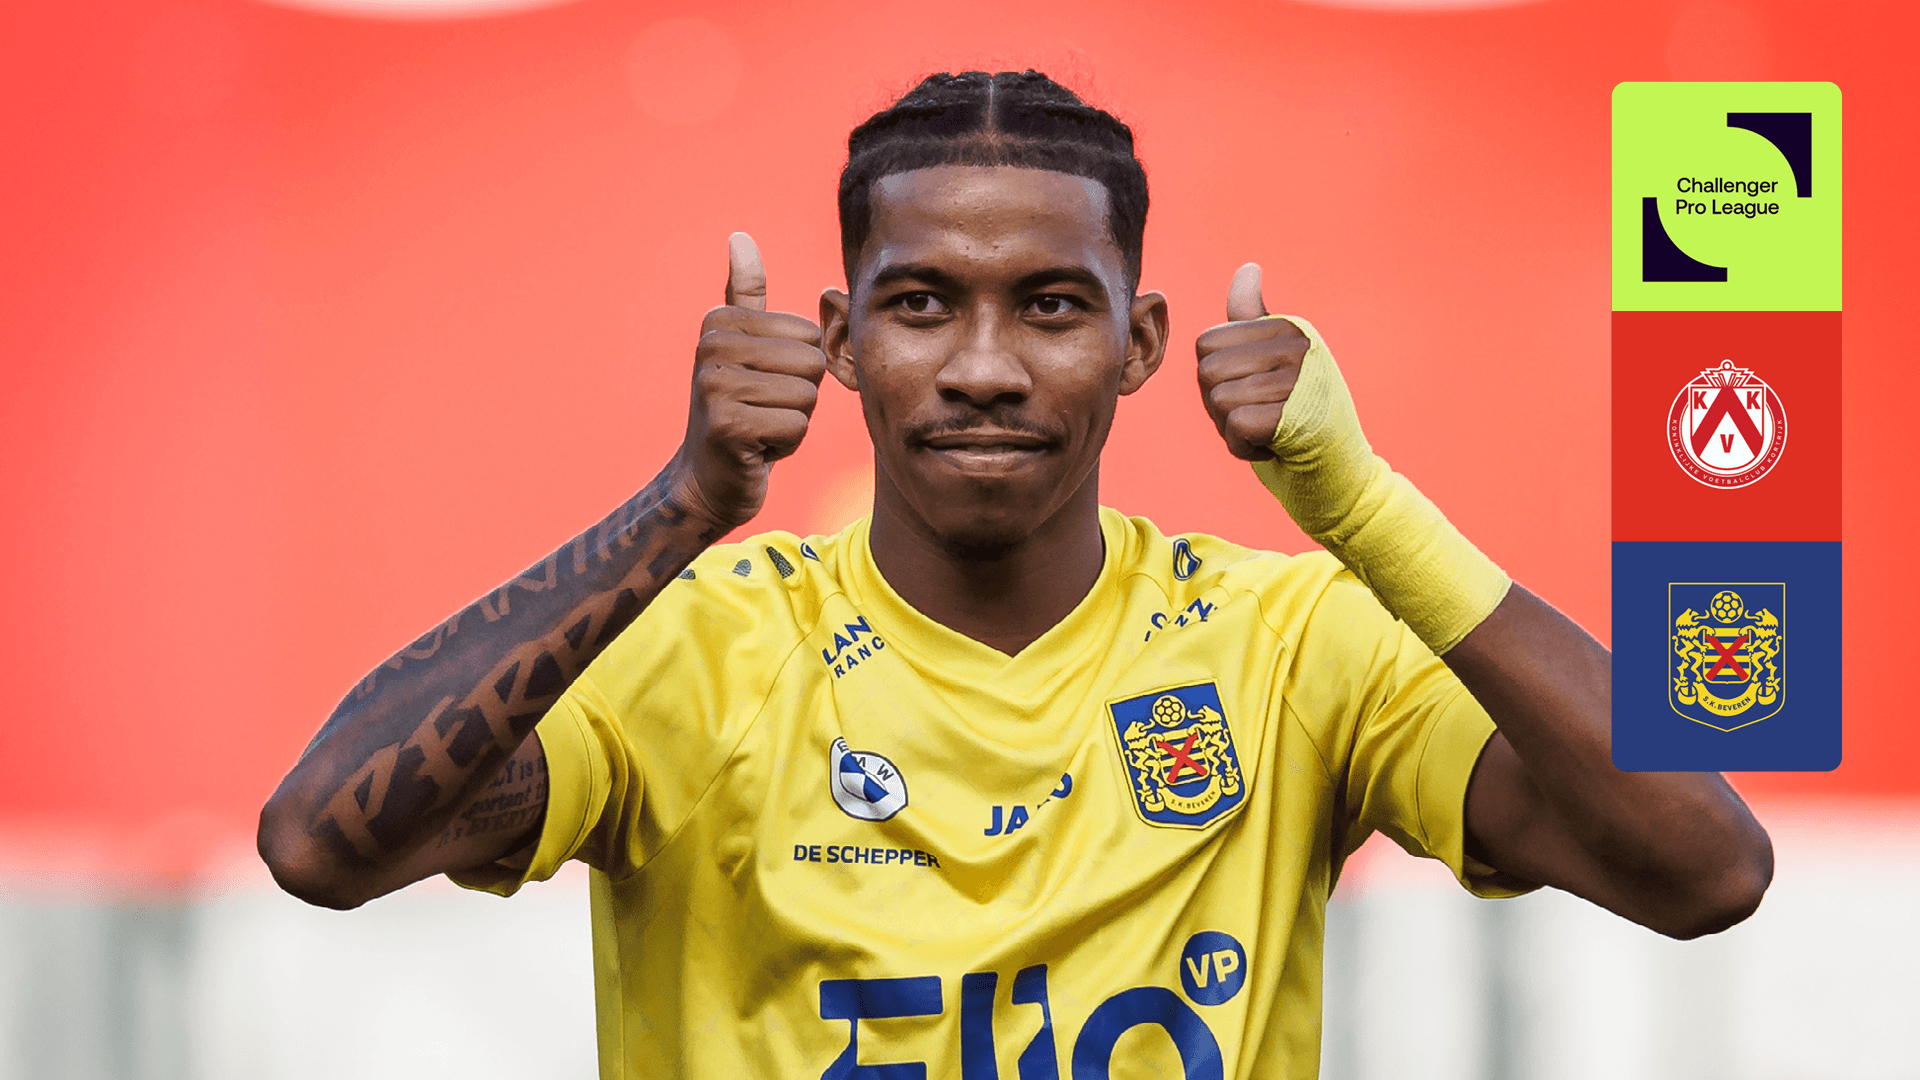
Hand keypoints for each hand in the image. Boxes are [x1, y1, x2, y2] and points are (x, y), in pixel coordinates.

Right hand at [672, 232, 827, 531]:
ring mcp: (715, 386)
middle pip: (812, 363)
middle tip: (763, 411)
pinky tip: (756, 448)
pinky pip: (797, 427)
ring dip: (793, 422)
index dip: (799, 370)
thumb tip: (740, 236)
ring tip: (760, 427)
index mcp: (720, 321)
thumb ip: (744, 294)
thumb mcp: (741, 347)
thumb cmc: (738, 410)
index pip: (811, 336)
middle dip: (799, 398)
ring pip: (807, 397)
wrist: (708, 479)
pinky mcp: (727, 425)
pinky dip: (785, 445)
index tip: (763, 386)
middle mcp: (712, 346)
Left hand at [1194, 262, 1310, 460]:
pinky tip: (1270, 445)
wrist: (1336, 467)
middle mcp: (1294, 345)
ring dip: (1231, 428)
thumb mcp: (1273, 359)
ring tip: (1265, 429)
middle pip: (1206, 372)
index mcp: (1284, 328)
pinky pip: (1236, 426)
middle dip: (1218, 405)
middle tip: (1255, 414)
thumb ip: (1252, 320)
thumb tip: (1248, 268)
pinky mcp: (1294, 416)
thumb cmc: (1296, 412)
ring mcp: (1297, 379)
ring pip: (1219, 400)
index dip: (1214, 378)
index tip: (1247, 391)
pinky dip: (1244, 446)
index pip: (1205, 344)